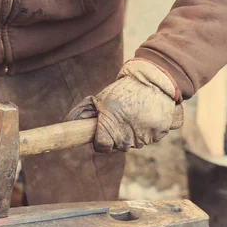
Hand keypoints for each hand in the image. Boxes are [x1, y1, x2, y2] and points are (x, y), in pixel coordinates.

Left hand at [66, 59, 183, 152]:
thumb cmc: (122, 89)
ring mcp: (144, 136)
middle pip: (118, 147)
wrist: (153, 79)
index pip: (101, 147)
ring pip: (134, 143)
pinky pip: (149, 138)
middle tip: (122, 118)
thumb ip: (84, 112)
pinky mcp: (158, 134)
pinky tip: (147, 116)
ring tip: (135, 115)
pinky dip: (148, 130)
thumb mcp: (100, 99)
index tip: (103, 134)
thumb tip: (69, 122)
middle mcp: (126, 135)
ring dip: (133, 134)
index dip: (100, 141)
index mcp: (109, 126)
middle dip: (117, 136)